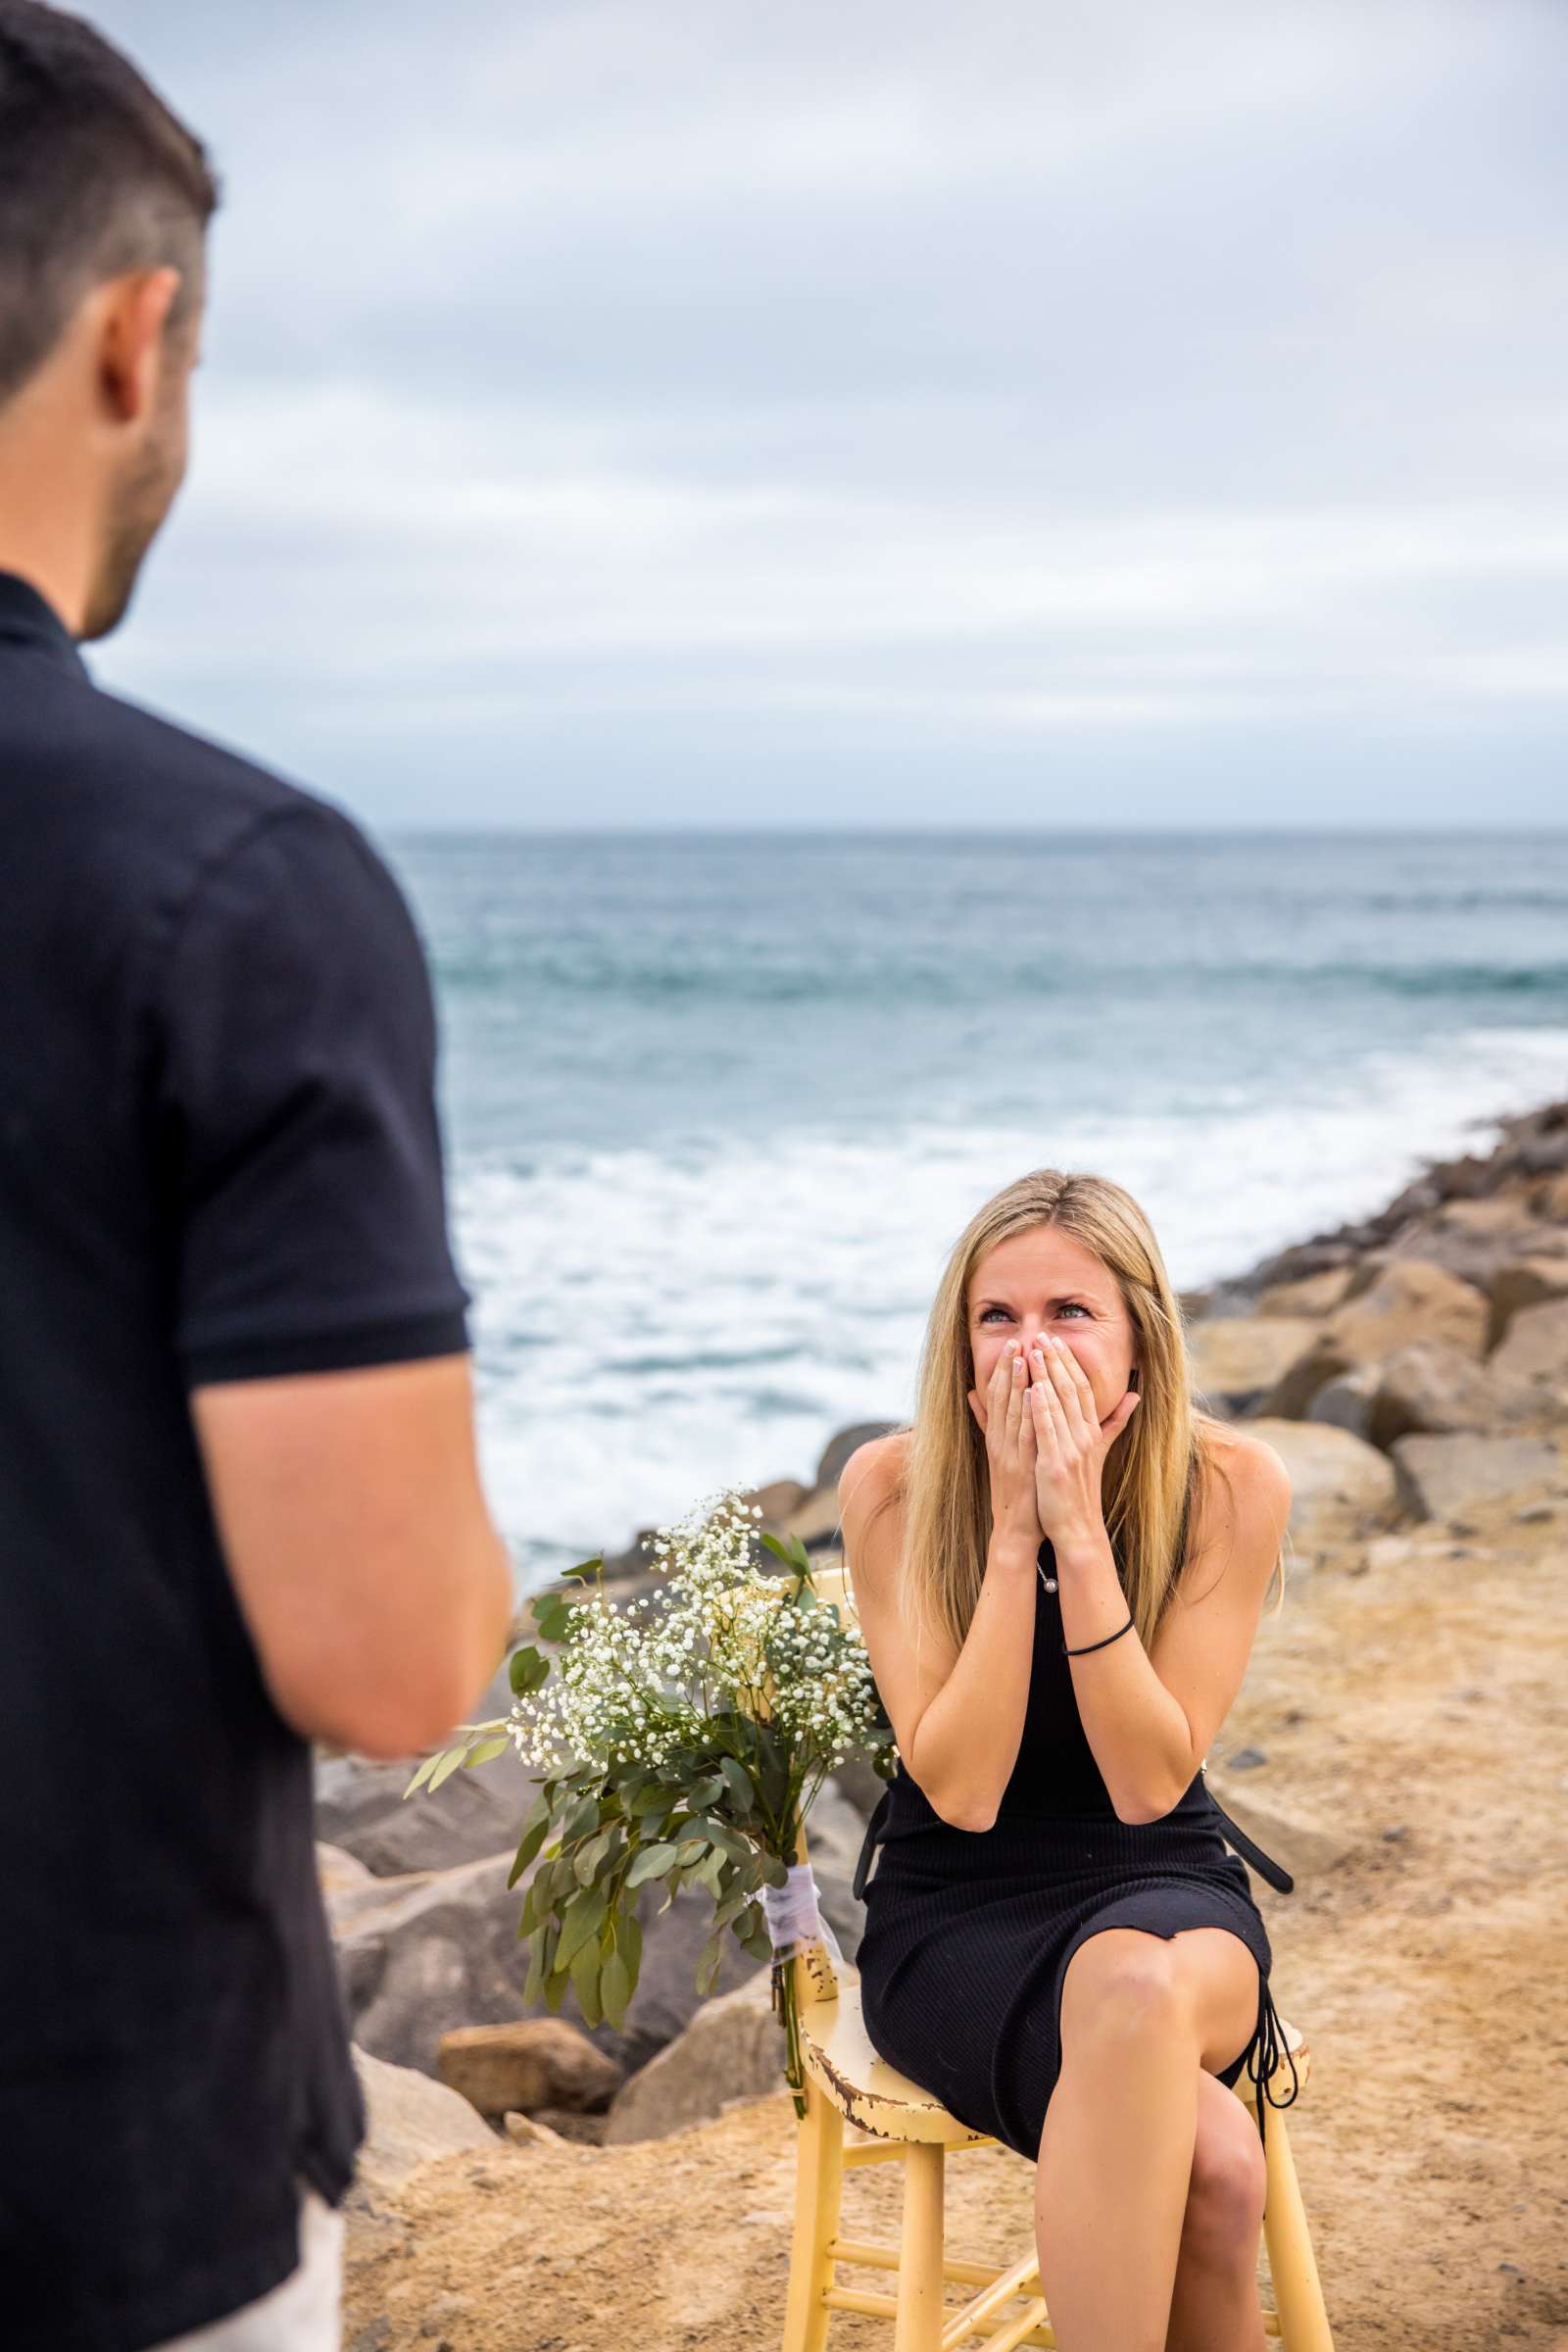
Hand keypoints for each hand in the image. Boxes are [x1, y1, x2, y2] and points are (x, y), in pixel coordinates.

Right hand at [967, 1342, 1043, 1548]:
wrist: (1016, 1528)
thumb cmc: (1014, 1490)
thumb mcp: (997, 1452)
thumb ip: (987, 1422)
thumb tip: (973, 1394)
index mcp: (996, 1437)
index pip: (997, 1396)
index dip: (1003, 1369)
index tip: (1012, 1344)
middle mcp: (1000, 1442)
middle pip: (1002, 1398)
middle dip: (1009, 1368)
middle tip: (1017, 1340)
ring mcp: (1010, 1454)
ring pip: (1013, 1412)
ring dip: (1018, 1384)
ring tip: (1025, 1357)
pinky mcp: (1022, 1467)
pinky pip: (1027, 1436)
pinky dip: (1031, 1413)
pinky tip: (1037, 1395)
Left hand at [1025, 1337, 1140, 1540]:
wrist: (1077, 1527)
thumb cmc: (1081, 1488)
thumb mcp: (1101, 1451)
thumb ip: (1115, 1422)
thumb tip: (1135, 1395)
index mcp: (1092, 1432)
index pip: (1083, 1388)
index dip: (1070, 1362)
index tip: (1056, 1340)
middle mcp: (1085, 1437)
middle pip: (1071, 1390)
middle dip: (1056, 1361)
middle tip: (1042, 1335)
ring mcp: (1071, 1450)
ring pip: (1058, 1405)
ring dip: (1045, 1376)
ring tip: (1032, 1351)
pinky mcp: (1056, 1465)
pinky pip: (1047, 1431)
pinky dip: (1041, 1409)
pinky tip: (1031, 1389)